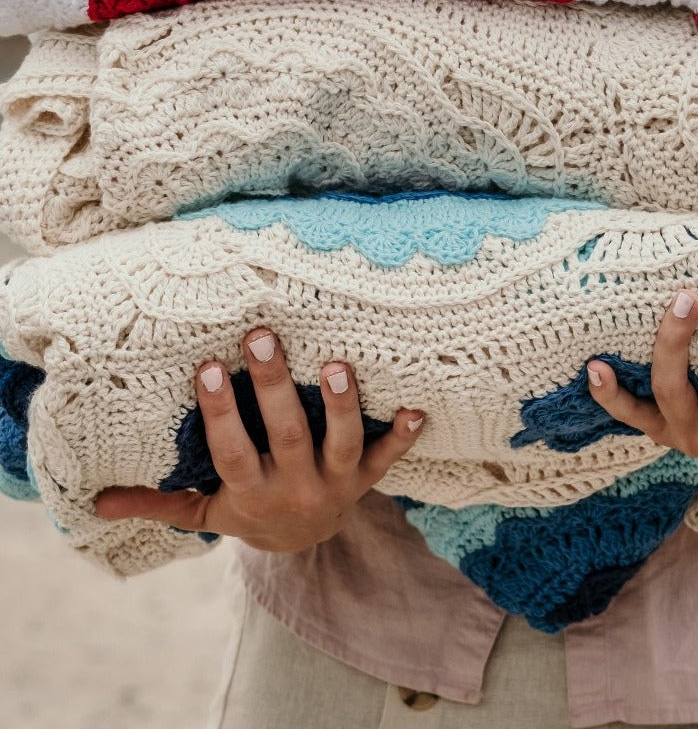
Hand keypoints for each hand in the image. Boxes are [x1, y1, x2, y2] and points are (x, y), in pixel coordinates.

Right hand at [95, 328, 424, 551]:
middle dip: (276, 389)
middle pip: (288, 438)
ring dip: (342, 408)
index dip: (221, 413)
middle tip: (263, 338)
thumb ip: (158, 503)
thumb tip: (96, 501)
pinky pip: (388, 460)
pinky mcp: (365, 480)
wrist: (300, 544)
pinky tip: (416, 408)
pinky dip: (402, 436)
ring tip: (337, 365)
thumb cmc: (246, 511)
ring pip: (340, 445)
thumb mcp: (203, 511)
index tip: (208, 368)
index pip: (232, 452)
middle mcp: (296, 490)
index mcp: (251, 493)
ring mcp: (335, 485)